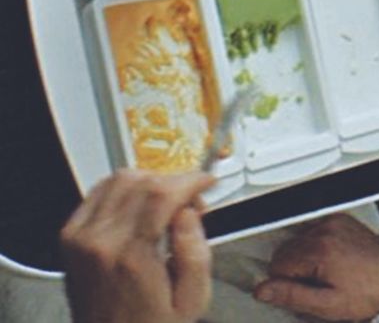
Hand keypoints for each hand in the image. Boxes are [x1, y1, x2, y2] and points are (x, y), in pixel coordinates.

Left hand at [60, 169, 216, 322]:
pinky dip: (124, 189)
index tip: (206, 182)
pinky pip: (98, 193)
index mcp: (132, 257)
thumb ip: (196, 255)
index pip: (160, 194)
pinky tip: (140, 205)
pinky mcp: (70, 236)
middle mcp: (100, 242)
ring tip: (167, 204)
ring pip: (118, 180)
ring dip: (150, 182)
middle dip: (174, 182)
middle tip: (191, 202)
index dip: (190, 180)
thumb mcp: (191, 300)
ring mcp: (80, 237)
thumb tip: (190, 213)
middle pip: (141, 181)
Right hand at [254, 214, 378, 320]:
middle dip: (293, 272)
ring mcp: (336, 223)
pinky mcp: (343, 221)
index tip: (303, 294)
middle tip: (317, 288)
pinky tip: (331, 263)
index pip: (277, 265)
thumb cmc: (372, 293)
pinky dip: (315, 246)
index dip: (286, 285)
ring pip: (297, 241)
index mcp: (321, 249)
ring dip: (303, 259)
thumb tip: (262, 290)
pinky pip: (313, 232)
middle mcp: (327, 230)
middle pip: (285, 251)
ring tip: (327, 276)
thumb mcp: (328, 305)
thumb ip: (292, 296)